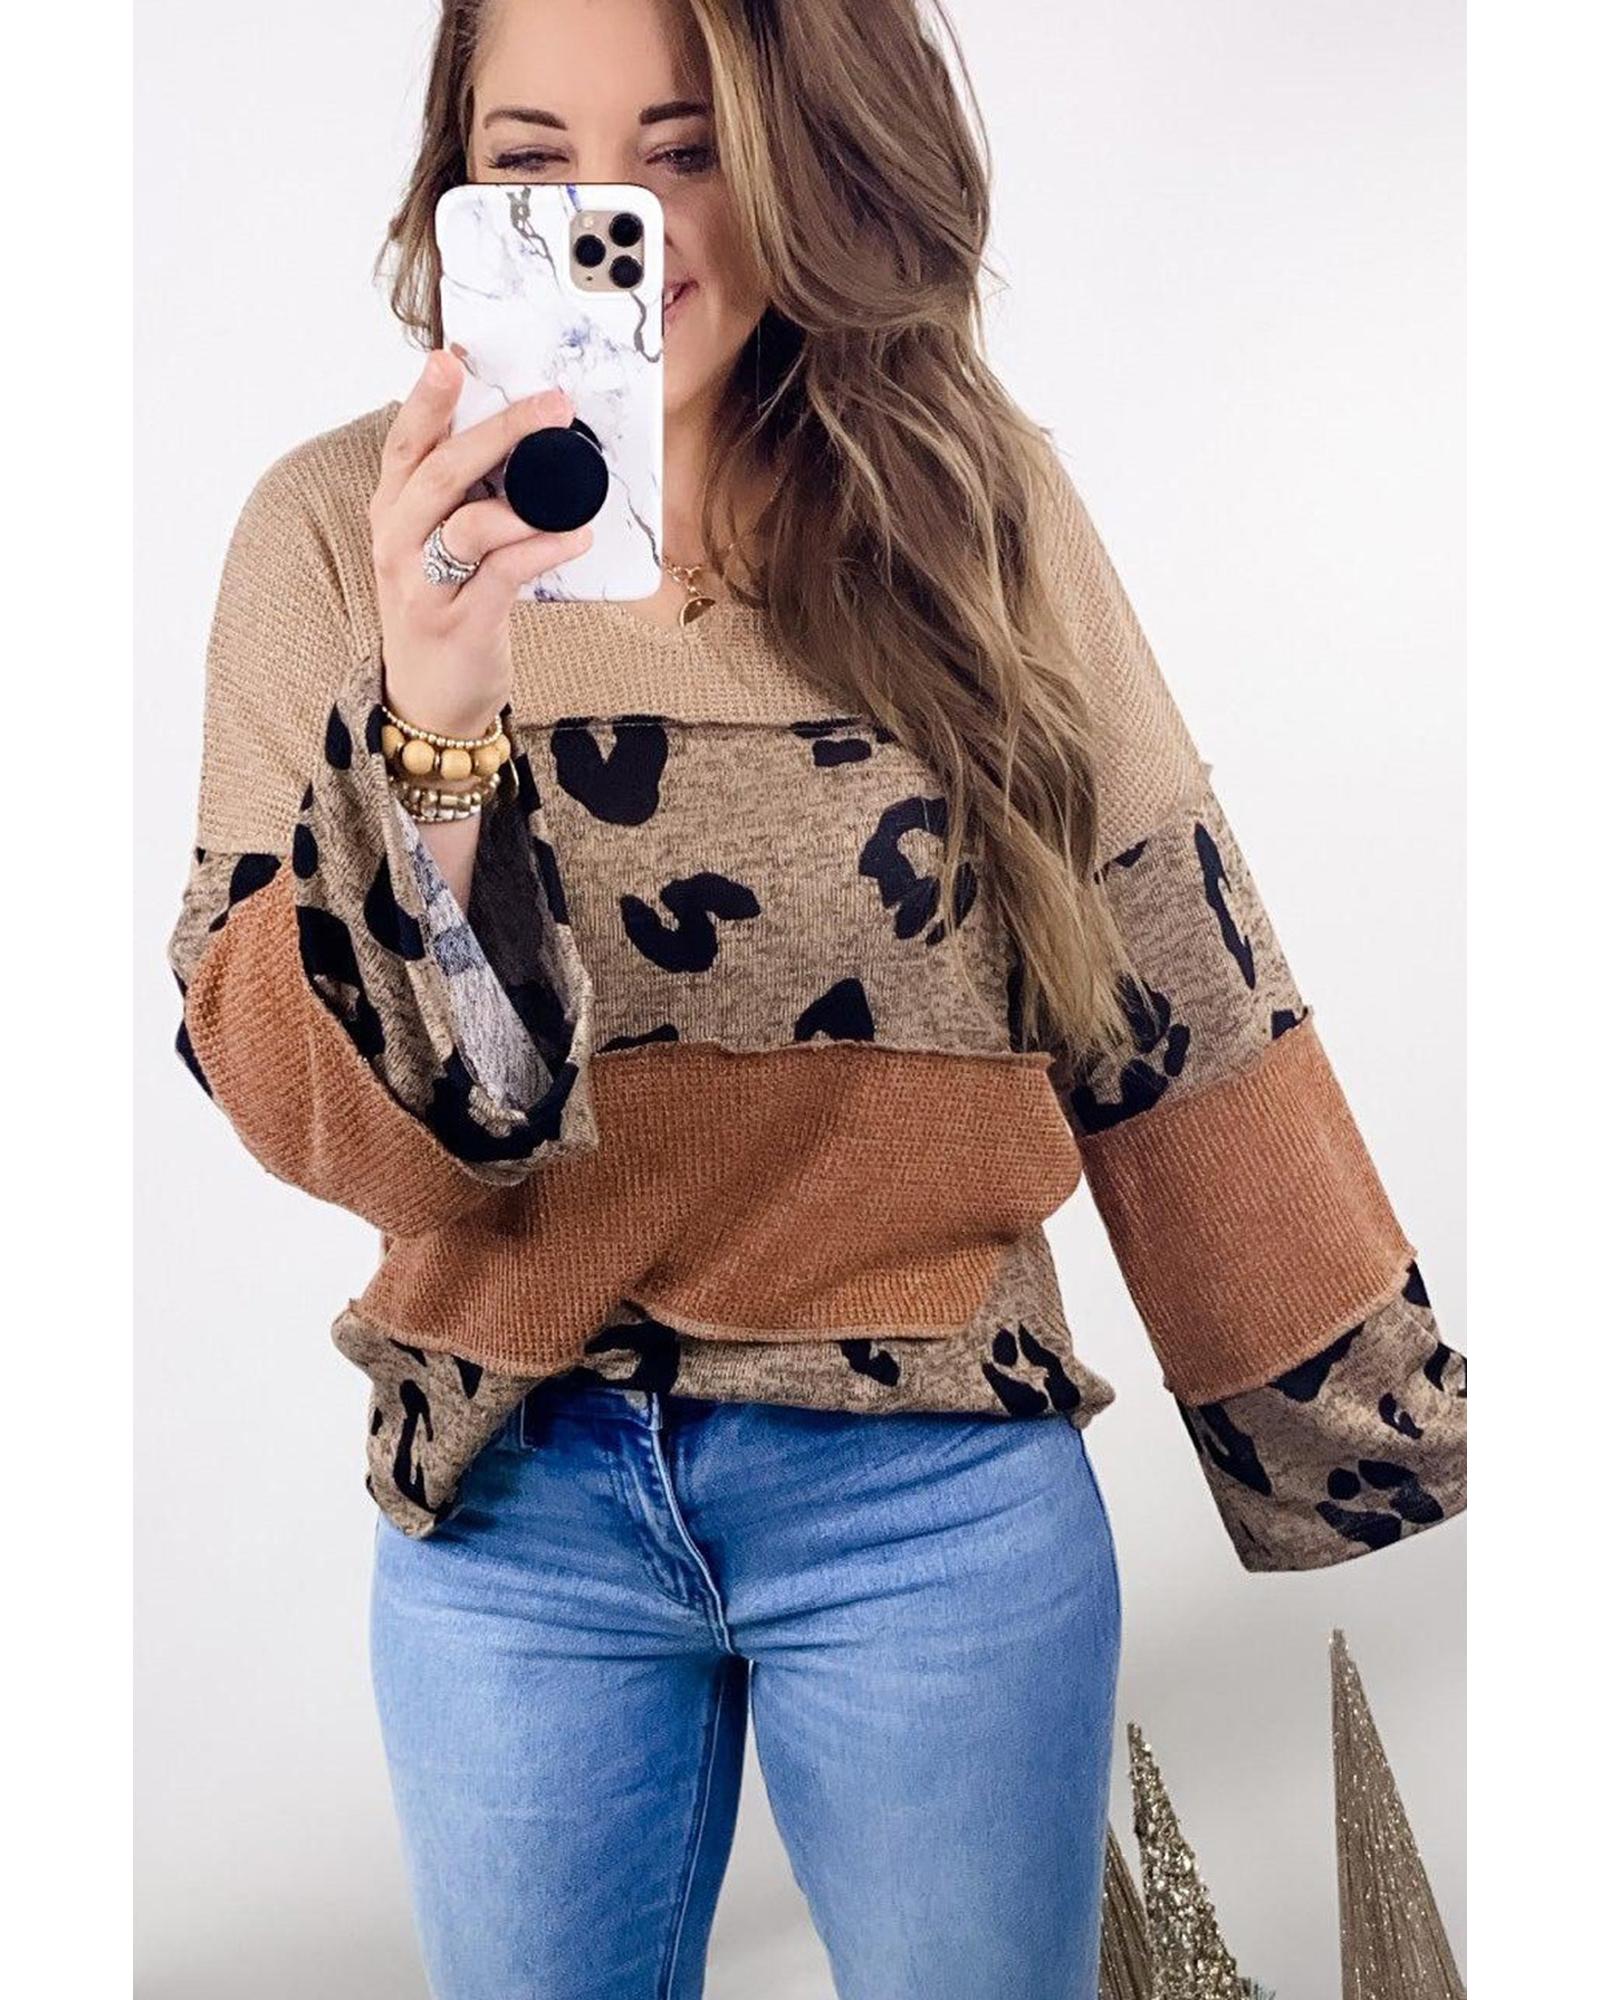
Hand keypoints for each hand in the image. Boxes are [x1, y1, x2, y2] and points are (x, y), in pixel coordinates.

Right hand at [370, 348, 592, 737]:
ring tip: (574, 489)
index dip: (427, 400)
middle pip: (440, 472)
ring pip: (468, 523)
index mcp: (394, 512)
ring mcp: (424, 585)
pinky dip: (543, 549)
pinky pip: (504, 573)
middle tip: (551, 404)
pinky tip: (577, 539)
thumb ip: (461, 496)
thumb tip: (516, 439)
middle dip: (498, 431)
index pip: (405, 444)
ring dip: (526, 500)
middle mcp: (399, 542)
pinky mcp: (459, 622)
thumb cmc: (443, 607)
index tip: (451, 357)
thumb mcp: (438, 545)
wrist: (429, 700)